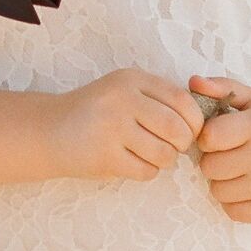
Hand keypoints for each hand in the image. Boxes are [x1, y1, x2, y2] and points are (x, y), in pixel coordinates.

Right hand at [51, 69, 202, 181]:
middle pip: (177, 128)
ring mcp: (111, 127)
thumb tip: (202, 120)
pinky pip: (146, 171)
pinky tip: (132, 162)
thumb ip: (158, 98)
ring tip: (150, 154)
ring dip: (164, 160)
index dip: (194, 121)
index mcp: (132, 79)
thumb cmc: (96, 113)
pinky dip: (146, 171)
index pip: (182, 100)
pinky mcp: (104, 155)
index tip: (189, 130)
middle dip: (181, 143)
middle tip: (172, 146)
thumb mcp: (124, 90)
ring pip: (164, 153)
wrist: (48, 130)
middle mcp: (122, 99)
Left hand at [192, 75, 250, 222]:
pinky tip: (249, 185)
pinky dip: (235, 201)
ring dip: (223, 181)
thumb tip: (193, 82)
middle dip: (215, 158)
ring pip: (218, 191)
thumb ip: (223, 88)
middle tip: (232, 151)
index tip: (220, 133)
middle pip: (210, 167)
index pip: (209, 137)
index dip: (208, 135)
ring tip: (241, 168)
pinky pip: (233, 212)